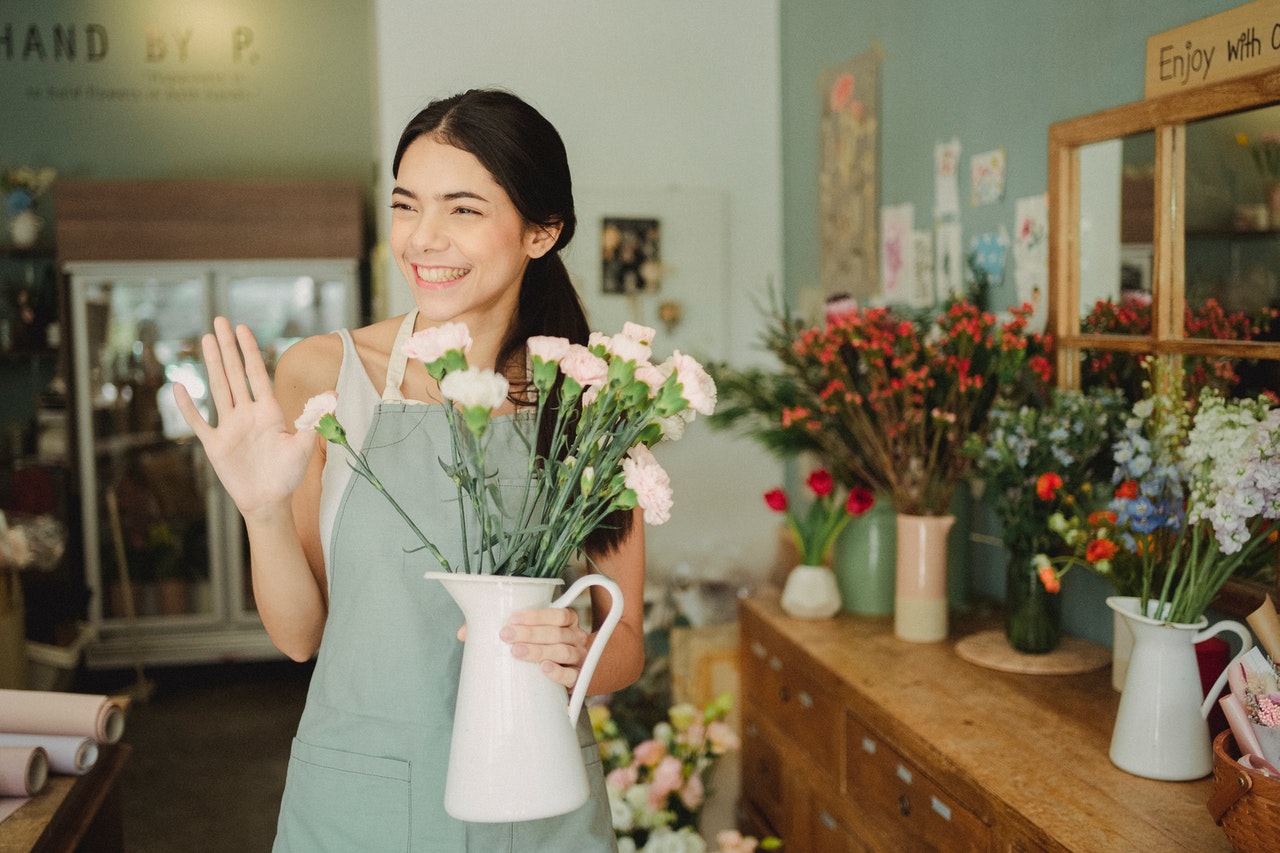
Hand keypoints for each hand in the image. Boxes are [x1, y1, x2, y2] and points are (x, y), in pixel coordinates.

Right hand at [172, 317, 317, 519]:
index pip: (256, 374)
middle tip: (219, 320)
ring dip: (211, 364)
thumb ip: (315, 420)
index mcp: (268, 411)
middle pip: (234, 373)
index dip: (250, 350)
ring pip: (218, 388)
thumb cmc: (288, 474)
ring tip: (205, 340)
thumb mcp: (305, 446)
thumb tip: (333, 395)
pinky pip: (199, 422)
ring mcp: (229, 427)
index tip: (243, 328)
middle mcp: (247, 413)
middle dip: (228, 347)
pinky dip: (188, 406)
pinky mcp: (215, 444)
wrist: (269, 501)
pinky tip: (179, 387)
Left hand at [500, 607, 588, 688]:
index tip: (513, 619)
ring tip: (517, 651)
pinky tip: (544, 668)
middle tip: (507, 635)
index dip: (536, 616)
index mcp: (571, 623)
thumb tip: (505, 626)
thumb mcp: (546, 633)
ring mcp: (579, 658)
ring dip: (538, 651)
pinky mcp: (578, 678)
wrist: (572, 675)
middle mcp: (577, 639)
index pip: (559, 616)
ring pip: (563, 652)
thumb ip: (532, 627)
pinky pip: (570, 675)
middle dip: (529, 634)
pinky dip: (557, 672)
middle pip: (557, 634)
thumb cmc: (551, 648)